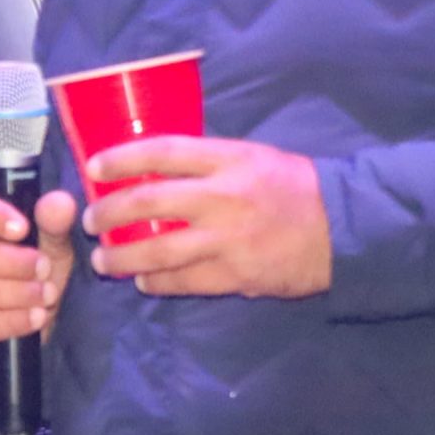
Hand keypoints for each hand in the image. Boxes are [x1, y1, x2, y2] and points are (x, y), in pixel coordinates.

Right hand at [0, 183, 79, 362]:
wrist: (27, 312)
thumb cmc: (31, 265)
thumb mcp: (51, 241)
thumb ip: (54, 221)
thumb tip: (60, 204)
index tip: (23, 228)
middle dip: (12, 264)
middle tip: (45, 270)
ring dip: (15, 295)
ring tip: (47, 295)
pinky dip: (10, 322)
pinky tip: (34, 318)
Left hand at [84, 136, 331, 298]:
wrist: (344, 228)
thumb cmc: (294, 186)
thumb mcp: (253, 156)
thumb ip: (207, 162)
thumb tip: (153, 167)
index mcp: (228, 159)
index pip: (161, 152)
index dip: (121, 158)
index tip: (93, 167)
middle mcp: (223, 196)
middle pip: (148, 202)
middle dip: (108, 213)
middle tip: (90, 221)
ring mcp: (228, 239)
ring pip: (158, 251)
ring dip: (122, 257)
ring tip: (104, 261)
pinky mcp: (237, 275)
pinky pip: (184, 282)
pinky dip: (156, 282)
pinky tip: (142, 281)